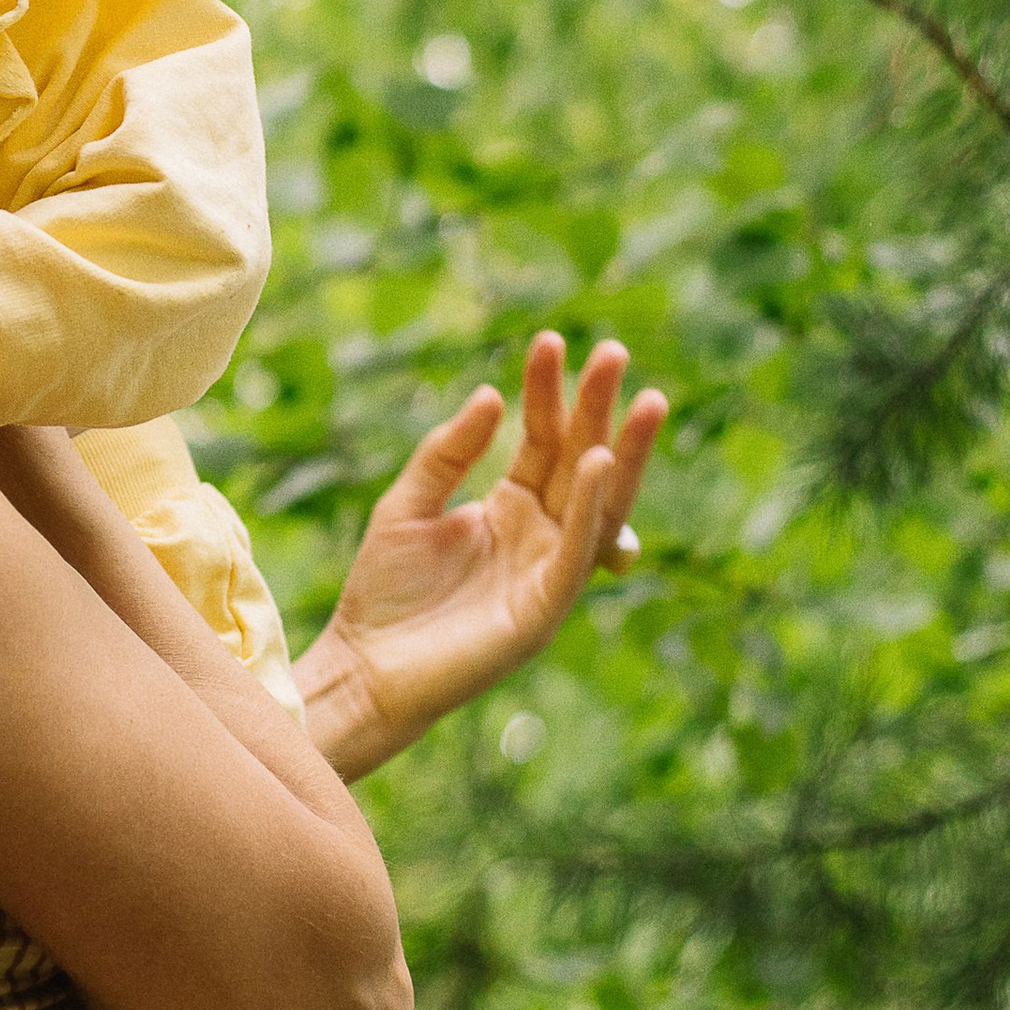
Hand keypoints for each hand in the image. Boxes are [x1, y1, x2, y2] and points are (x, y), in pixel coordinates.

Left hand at [294, 333, 666, 783]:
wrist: (363, 669)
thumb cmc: (383, 593)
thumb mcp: (407, 504)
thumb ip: (446, 454)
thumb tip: (492, 396)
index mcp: (511, 509)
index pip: (543, 440)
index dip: (549, 392)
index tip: (552, 341)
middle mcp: (540, 537)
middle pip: (581, 462)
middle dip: (600, 409)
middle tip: (616, 352)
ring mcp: (547, 573)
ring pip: (600, 505)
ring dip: (624, 454)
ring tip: (646, 401)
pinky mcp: (544, 609)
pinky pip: (577, 553)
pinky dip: (593, 511)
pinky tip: (599, 464)